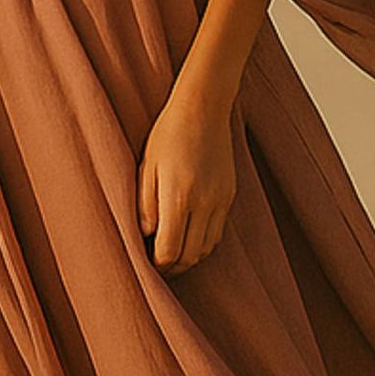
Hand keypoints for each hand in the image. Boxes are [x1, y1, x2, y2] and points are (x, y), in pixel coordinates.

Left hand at [137, 90, 237, 275]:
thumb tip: (145, 236)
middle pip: (191, 256)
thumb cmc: (168, 134)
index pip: (170, 252)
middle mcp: (204, 204)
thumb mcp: (146, 168)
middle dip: (173, 267)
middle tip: (158, 266)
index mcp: (178, 199)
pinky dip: (203, 241)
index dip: (157, 265)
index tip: (146, 263)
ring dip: (190, 256)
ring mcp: (221, 201)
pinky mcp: (230, 195)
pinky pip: (218, 231)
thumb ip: (144, 206)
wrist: (203, 108)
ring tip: (173, 252)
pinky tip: (189, 233)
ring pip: (207, 248)